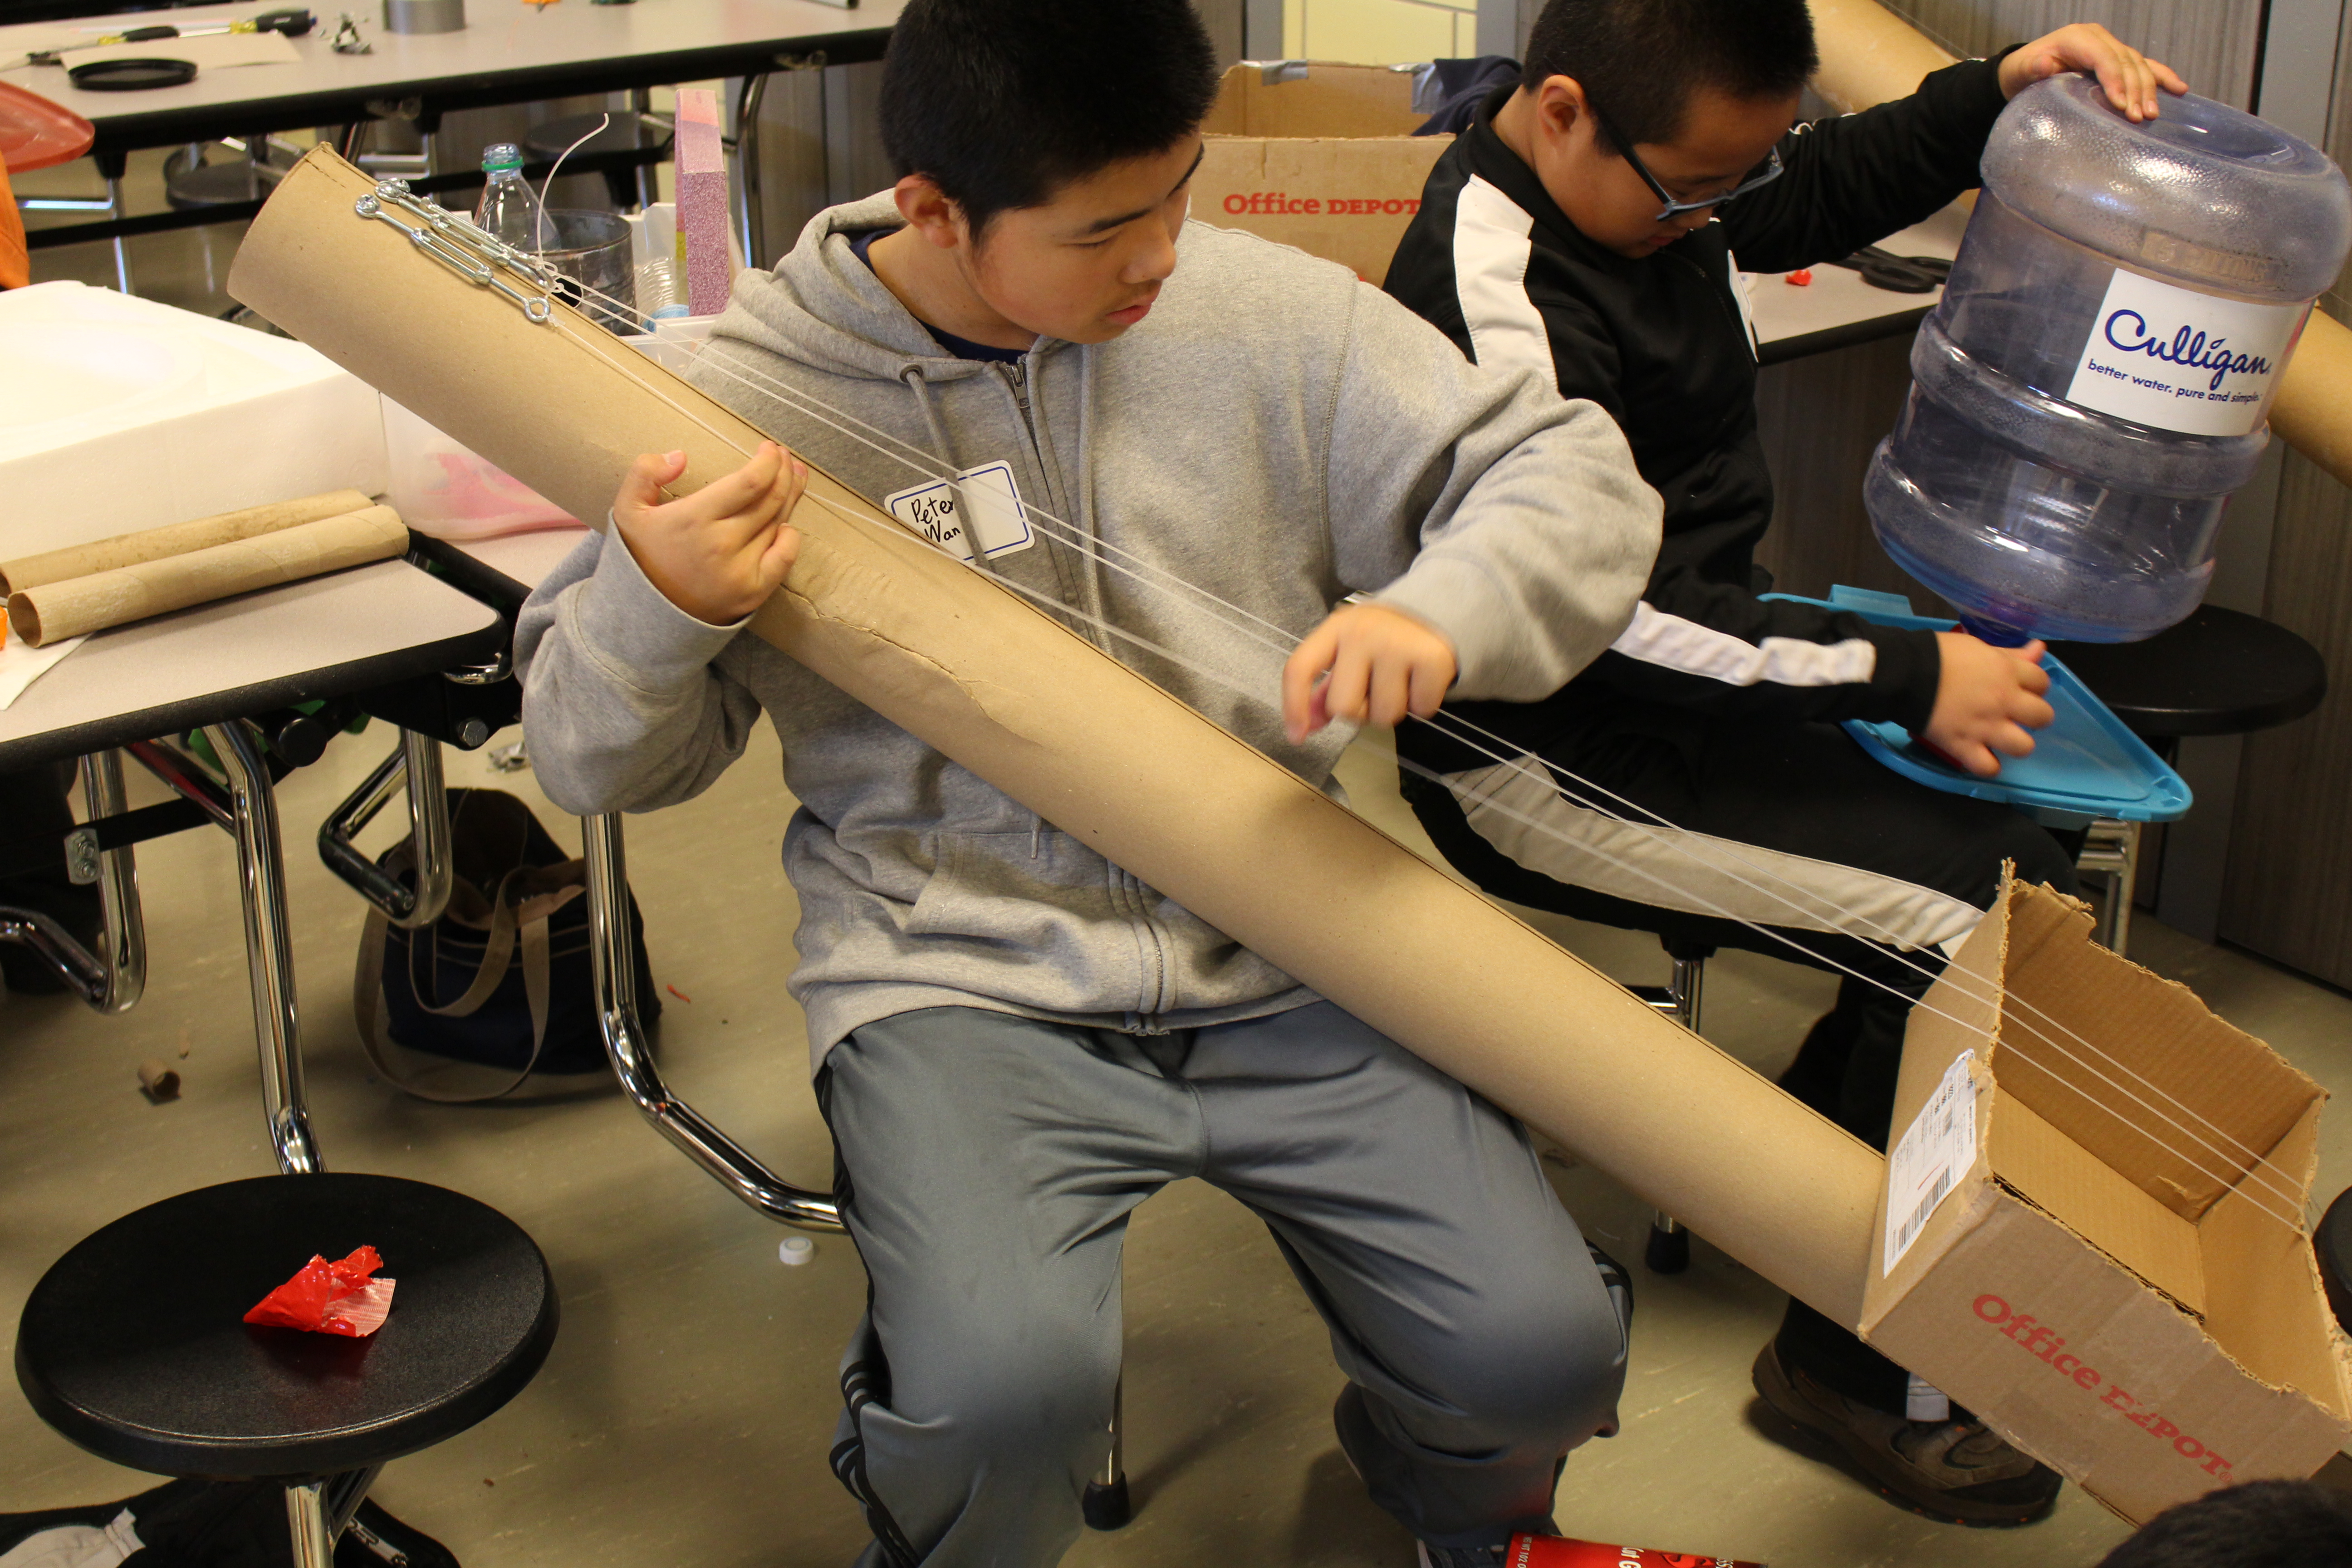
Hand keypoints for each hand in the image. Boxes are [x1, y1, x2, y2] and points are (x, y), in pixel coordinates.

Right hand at [613, 442, 806, 624]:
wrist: (646, 616)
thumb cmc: (641, 556)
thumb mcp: (627, 510)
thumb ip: (644, 472)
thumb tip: (680, 455)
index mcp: (694, 518)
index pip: (750, 482)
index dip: (769, 461)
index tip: (770, 448)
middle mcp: (722, 544)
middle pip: (771, 499)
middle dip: (784, 471)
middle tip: (785, 458)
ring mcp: (741, 570)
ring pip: (779, 523)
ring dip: (790, 496)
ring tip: (794, 477)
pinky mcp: (753, 592)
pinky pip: (785, 558)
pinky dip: (790, 537)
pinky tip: (787, 522)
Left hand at [1281, 602, 1456, 743]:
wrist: (1435, 609)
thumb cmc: (1383, 637)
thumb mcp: (1348, 651)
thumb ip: (1323, 689)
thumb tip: (1305, 727)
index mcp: (1336, 628)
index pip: (1300, 668)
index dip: (1293, 707)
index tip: (1296, 737)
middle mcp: (1362, 633)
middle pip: (1343, 707)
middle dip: (1359, 710)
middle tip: (1374, 690)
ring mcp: (1398, 645)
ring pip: (1384, 717)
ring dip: (1393, 709)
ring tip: (1400, 682)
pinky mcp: (1432, 659)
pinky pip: (1421, 711)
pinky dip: (1423, 704)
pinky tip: (1421, 680)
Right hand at [1924, 631, 2054, 776]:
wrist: (1904, 673)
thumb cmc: (1939, 654)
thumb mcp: (1979, 647)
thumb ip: (2010, 654)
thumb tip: (2039, 651)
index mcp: (2007, 673)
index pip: (2042, 682)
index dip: (2033, 685)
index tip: (2019, 686)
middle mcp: (2003, 702)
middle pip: (2042, 717)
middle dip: (2032, 715)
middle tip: (2013, 713)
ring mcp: (1985, 728)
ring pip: (2023, 747)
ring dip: (2015, 743)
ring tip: (2001, 737)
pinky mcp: (1963, 747)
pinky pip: (1988, 768)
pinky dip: (1987, 765)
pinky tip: (1981, 756)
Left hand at [1999, 23, 2186, 120]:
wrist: (2027, 70)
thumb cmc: (2024, 72)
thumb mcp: (2022, 70)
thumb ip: (2033, 68)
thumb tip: (2043, 64)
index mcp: (2078, 38)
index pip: (2104, 58)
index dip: (2115, 80)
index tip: (2121, 105)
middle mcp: (2099, 40)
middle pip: (2126, 63)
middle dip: (2134, 90)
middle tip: (2138, 117)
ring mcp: (2112, 48)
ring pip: (2139, 66)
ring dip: (2149, 89)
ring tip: (2152, 114)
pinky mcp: (2119, 60)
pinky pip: (2145, 66)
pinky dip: (2162, 77)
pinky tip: (2179, 89)